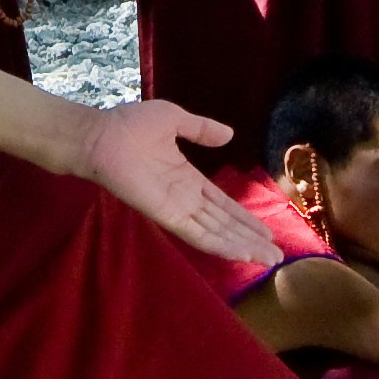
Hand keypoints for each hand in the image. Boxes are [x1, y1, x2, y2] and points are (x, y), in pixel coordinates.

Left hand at [82, 101, 277, 265]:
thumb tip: (229, 134)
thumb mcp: (174, 119)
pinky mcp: (167, 215)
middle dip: (250, 238)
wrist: (101, 136)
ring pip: (217, 233)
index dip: (244, 217)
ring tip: (269, 258)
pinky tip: (242, 254)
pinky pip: (199, 234)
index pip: (222, 204)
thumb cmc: (129, 125)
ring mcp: (177, 209)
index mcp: (187, 179)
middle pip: (224, 224)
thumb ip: (201, 129)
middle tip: (277, 253)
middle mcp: (185, 198)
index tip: (266, 230)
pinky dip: (221, 245)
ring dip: (243, 246)